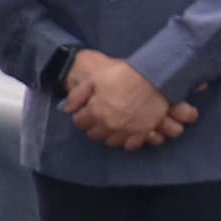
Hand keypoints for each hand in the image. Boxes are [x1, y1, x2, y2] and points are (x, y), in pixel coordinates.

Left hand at [62, 50, 196, 149]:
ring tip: (112, 124)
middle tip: (98, 117)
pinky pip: (130, 145)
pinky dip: (127, 141)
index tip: (85, 111)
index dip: (81, 115)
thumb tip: (67, 109)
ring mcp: (127, 131)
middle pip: (94, 134)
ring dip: (108, 134)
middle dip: (93, 126)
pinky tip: (126, 132)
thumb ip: (77, 95)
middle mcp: (109, 125)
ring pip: (111, 142)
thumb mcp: (94, 79)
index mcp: (96, 112)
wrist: (153, 78)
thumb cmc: (122, 75)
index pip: (79, 122)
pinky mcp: (143, 133)